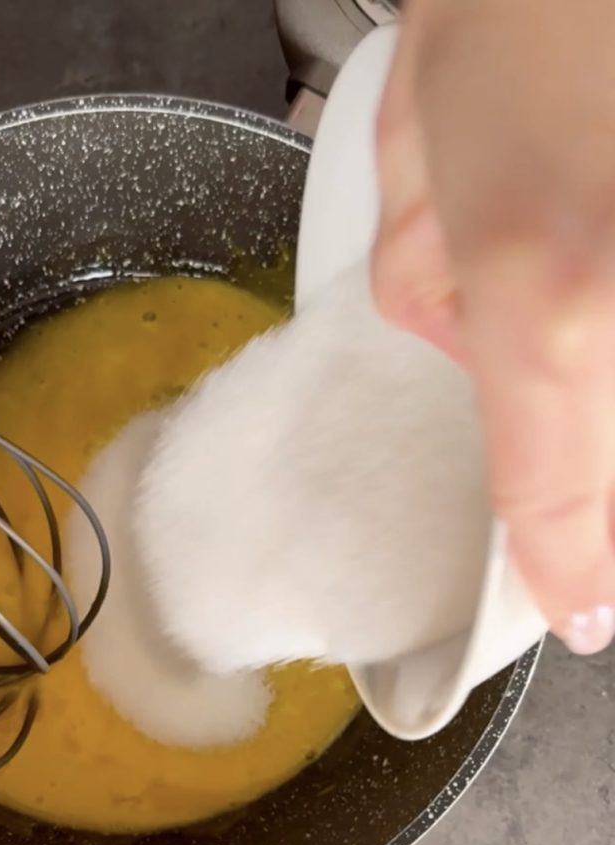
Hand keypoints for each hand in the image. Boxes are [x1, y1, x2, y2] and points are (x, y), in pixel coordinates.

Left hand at [372, 0, 614, 654]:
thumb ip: (437, 297)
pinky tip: (577, 291)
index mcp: (543, 303)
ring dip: (592, 418)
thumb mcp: (416, 183)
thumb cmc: (504, 20)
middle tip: (580, 482)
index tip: (583, 616)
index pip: (558, 493)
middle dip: (599, 486)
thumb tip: (476, 351)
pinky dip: (597, 363)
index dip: (573, 568)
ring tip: (560, 317)